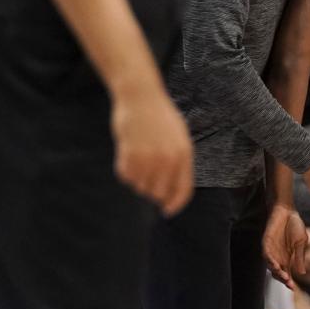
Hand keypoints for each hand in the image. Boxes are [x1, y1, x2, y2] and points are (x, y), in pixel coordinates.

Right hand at [111, 87, 193, 216]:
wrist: (140, 97)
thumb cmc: (161, 117)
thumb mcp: (179, 138)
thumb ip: (178, 163)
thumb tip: (171, 192)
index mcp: (184, 155)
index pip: (183, 191)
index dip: (175, 205)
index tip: (167, 211)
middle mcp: (168, 160)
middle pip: (158, 194)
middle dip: (152, 189)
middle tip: (147, 172)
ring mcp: (148, 158)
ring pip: (140, 187)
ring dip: (138, 177)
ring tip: (139, 156)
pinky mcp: (129, 155)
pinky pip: (125, 176)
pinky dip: (125, 169)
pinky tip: (128, 151)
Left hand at [263, 203, 307, 288]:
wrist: (287, 210)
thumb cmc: (295, 225)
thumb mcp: (301, 242)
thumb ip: (300, 257)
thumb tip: (302, 273)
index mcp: (287, 258)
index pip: (286, 274)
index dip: (288, 282)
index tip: (293, 288)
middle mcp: (278, 256)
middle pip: (277, 273)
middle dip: (282, 279)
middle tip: (289, 282)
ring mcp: (271, 250)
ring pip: (270, 266)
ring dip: (276, 272)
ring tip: (283, 276)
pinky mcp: (266, 242)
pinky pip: (266, 254)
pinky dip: (270, 261)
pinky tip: (275, 265)